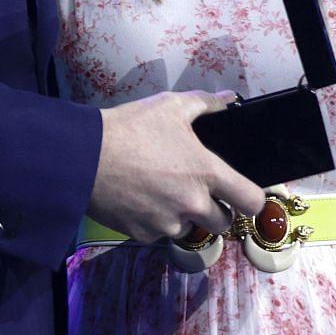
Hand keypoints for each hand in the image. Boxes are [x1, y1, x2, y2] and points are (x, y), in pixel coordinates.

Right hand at [86, 91, 267, 241]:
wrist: (83, 156)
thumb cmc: (130, 128)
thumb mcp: (170, 105)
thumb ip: (206, 104)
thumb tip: (230, 100)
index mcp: (206, 173)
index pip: (251, 201)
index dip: (252, 200)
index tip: (243, 195)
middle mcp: (192, 205)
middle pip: (222, 223)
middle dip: (214, 210)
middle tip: (196, 191)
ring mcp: (167, 223)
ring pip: (188, 228)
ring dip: (182, 216)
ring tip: (161, 192)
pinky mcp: (142, 234)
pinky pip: (158, 233)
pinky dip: (154, 221)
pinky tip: (140, 199)